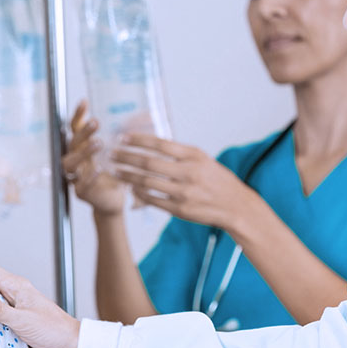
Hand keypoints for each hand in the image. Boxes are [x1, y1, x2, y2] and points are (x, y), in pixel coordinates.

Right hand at [62, 100, 125, 215]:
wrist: (113, 202)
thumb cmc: (114, 175)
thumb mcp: (117, 154)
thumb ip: (120, 138)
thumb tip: (139, 116)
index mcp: (82, 149)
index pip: (74, 129)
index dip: (77, 115)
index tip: (85, 101)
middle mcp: (76, 161)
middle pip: (71, 143)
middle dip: (83, 132)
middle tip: (96, 123)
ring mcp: (75, 177)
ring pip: (70, 163)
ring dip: (83, 152)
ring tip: (99, 143)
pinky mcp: (82, 193)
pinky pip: (81, 184)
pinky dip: (89, 177)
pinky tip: (99, 169)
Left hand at [112, 134, 258, 230]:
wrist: (235, 206)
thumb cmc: (216, 179)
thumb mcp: (202, 159)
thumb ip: (179, 153)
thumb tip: (152, 143)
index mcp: (193, 156)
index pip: (159, 144)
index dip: (138, 140)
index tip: (122, 138)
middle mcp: (188, 173)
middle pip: (148, 163)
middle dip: (126, 158)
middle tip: (111, 154)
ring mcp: (183, 192)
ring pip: (147, 183)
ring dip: (127, 176)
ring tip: (115, 171)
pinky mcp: (180, 209)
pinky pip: (153, 200)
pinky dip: (139, 194)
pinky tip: (131, 189)